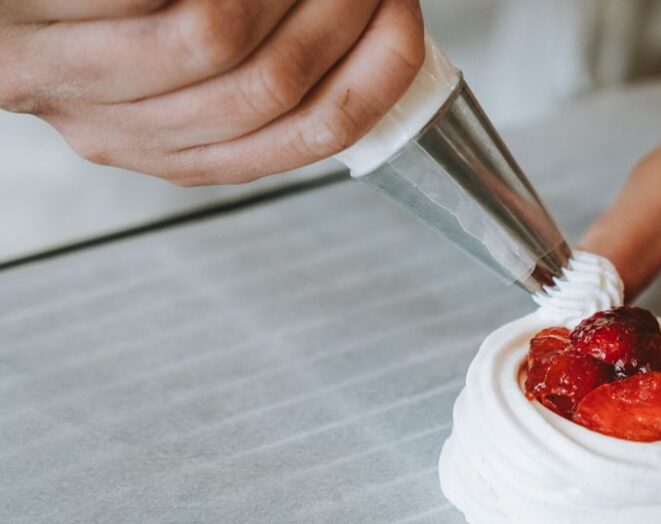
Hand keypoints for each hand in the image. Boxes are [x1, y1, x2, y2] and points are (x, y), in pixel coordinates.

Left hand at [0, 0, 423, 184]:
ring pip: (214, 40)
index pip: (307, 136)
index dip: (376, 76)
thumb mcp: (170, 81)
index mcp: (182, 154)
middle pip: (270, 87)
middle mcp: (130, 133)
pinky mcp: (32, 33)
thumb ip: (258, 72)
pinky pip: (142, 1)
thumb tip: (357, 43)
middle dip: (339, 13)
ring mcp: (75, 80)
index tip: (406, 25)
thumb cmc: (73, 25)